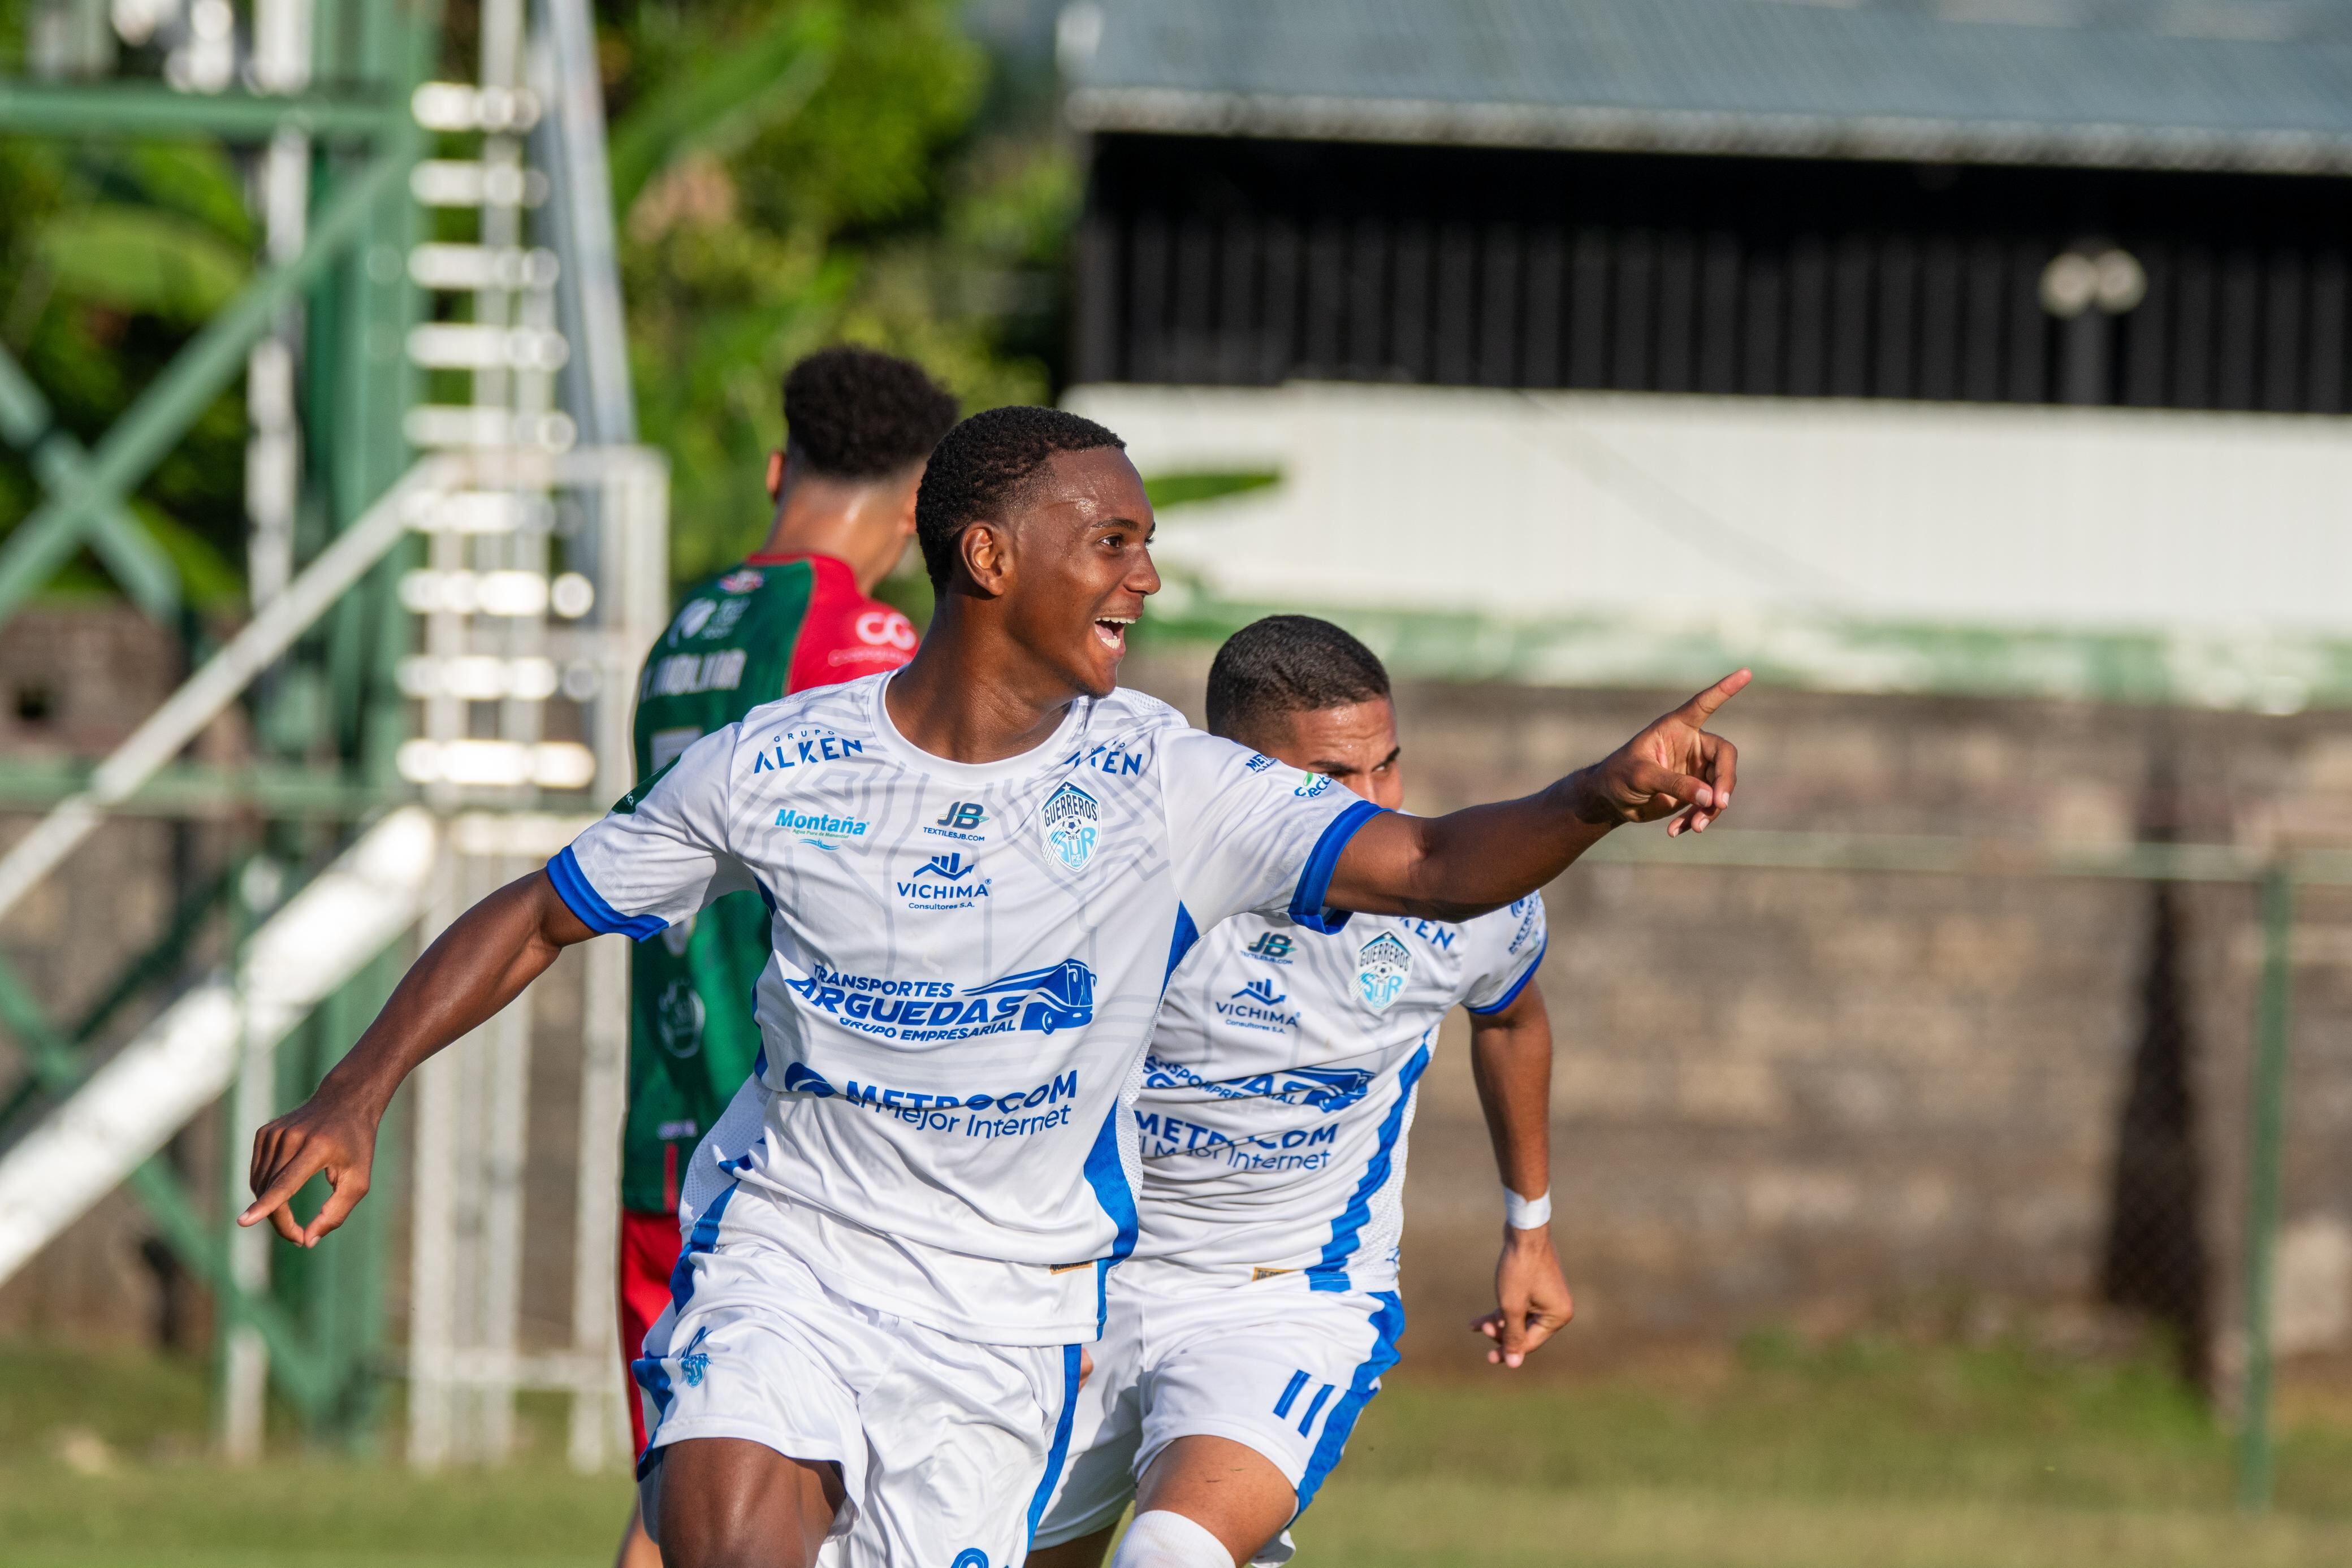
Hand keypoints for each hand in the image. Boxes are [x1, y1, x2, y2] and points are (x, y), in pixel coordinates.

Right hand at [240, 1081, 383, 1247]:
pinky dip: (267, 1190)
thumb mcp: (358, 1181)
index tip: (243, 1222)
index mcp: (317, 1148)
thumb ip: (335, 1214)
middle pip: (272, 1191)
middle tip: (298, 1238)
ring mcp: (274, 1133)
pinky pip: (258, 1173)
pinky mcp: (264, 1133)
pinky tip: (285, 1189)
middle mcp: (292, 1137)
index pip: (286, 1182)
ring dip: (272, 1208)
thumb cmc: (356, 1144)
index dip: (266, 1206)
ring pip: (260, 1185)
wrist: (345, 1100)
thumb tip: (307, 1242)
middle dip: (281, 1221)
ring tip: (295, 1220)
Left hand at [1473, 1225, 1573, 1368]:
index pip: (1530, 1342)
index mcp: (1558, 1316)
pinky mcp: (1536, 1287)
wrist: (1523, 1230)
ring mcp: (1547, 1296)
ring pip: (1519, 1318)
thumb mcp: (1511, 1306)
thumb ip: (1512, 1336)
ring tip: (1476, 1325)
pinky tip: (1479, 1319)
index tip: (1489, 1357)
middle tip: (1481, 1329)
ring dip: (1497, 1322)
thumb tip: (1513, 1364)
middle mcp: (1557, 1308)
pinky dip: (1501, 1310)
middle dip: (1501, 1332)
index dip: (1508, 1350)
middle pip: (1525, 1331)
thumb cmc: (1519, 1268)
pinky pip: (1519, 1305)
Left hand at [1567, 669, 1747, 837]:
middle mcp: (1692, 745)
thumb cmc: (1618, 776)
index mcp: (1677, 727)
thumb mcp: (1641, 777)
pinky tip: (1678, 831)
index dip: (1725, 689)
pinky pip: (1709, 805)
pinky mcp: (1695, 790)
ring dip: (1711, 809)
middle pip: (1725, 758)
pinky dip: (1699, 819)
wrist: (1610, 800)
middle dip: (1725, 783)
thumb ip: (1674, 784)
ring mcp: (1696, 768)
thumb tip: (1711, 798)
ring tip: (1694, 828)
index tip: (1746, 672)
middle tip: (1718, 805)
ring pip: (1720, 787)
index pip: (1704, 704)